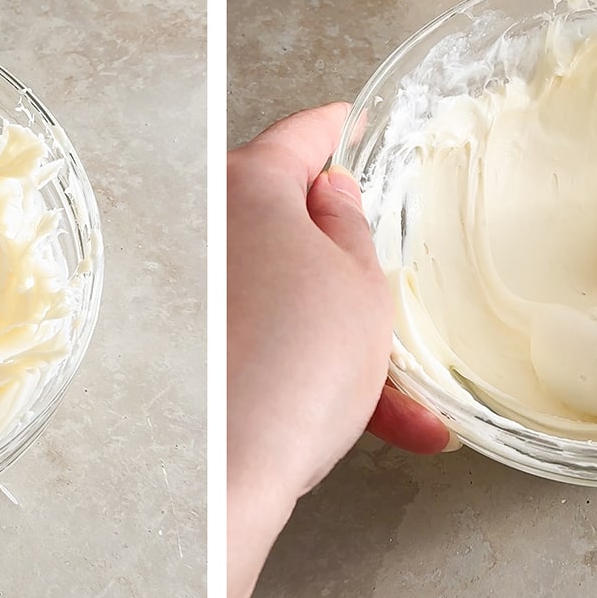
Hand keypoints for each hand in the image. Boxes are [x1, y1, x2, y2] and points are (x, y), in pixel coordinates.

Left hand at [226, 104, 450, 597]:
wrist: (230, 474)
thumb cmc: (301, 364)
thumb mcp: (361, 285)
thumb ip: (351, 226)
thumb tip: (331, 197)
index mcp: (247, 189)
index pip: (303, 136)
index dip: (341, 128)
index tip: (357, 123)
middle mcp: (209, 229)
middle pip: (290, 223)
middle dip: (346, 261)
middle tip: (385, 275)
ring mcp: (196, 290)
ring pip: (287, 297)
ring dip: (346, 344)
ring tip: (404, 402)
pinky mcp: (192, 346)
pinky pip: (266, 344)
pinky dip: (314, 377)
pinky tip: (382, 425)